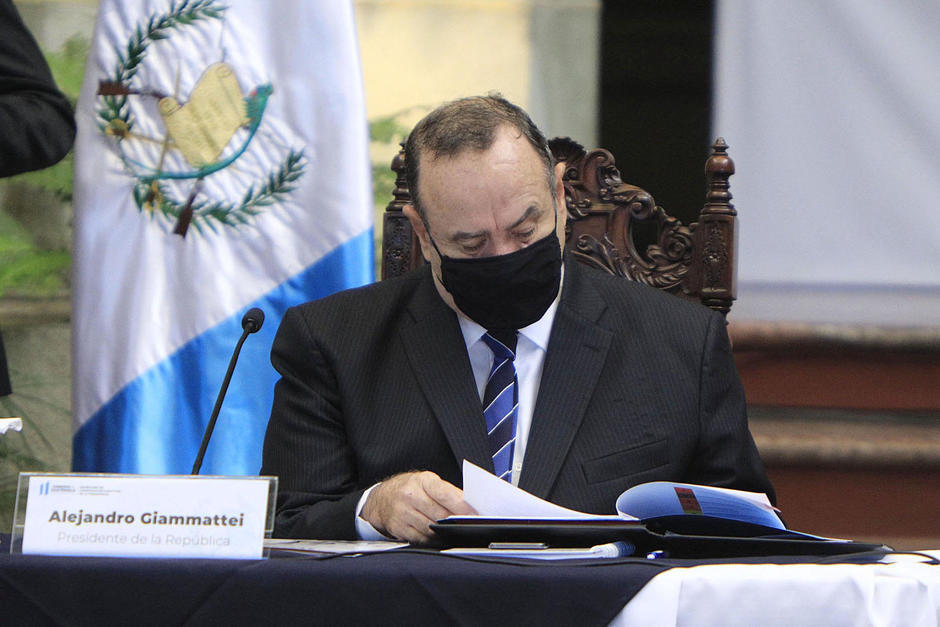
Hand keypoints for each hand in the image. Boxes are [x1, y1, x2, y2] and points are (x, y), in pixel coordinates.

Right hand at [360, 471, 475, 544]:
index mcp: (422, 481)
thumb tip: (470, 506)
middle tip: (468, 526)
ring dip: (445, 532)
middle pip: (440, 514)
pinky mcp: (398, 528)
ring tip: (454, 531)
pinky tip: (438, 536)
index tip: (474, 514)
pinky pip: (422, 539)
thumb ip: (447, 492)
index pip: (445, 494)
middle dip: (455, 522)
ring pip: (432, 529)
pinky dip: (432, 539)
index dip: (461, 506)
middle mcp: (410, 495)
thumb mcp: (428, 482)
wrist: (382, 498)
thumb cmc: (411, 488)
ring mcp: (402, 513)